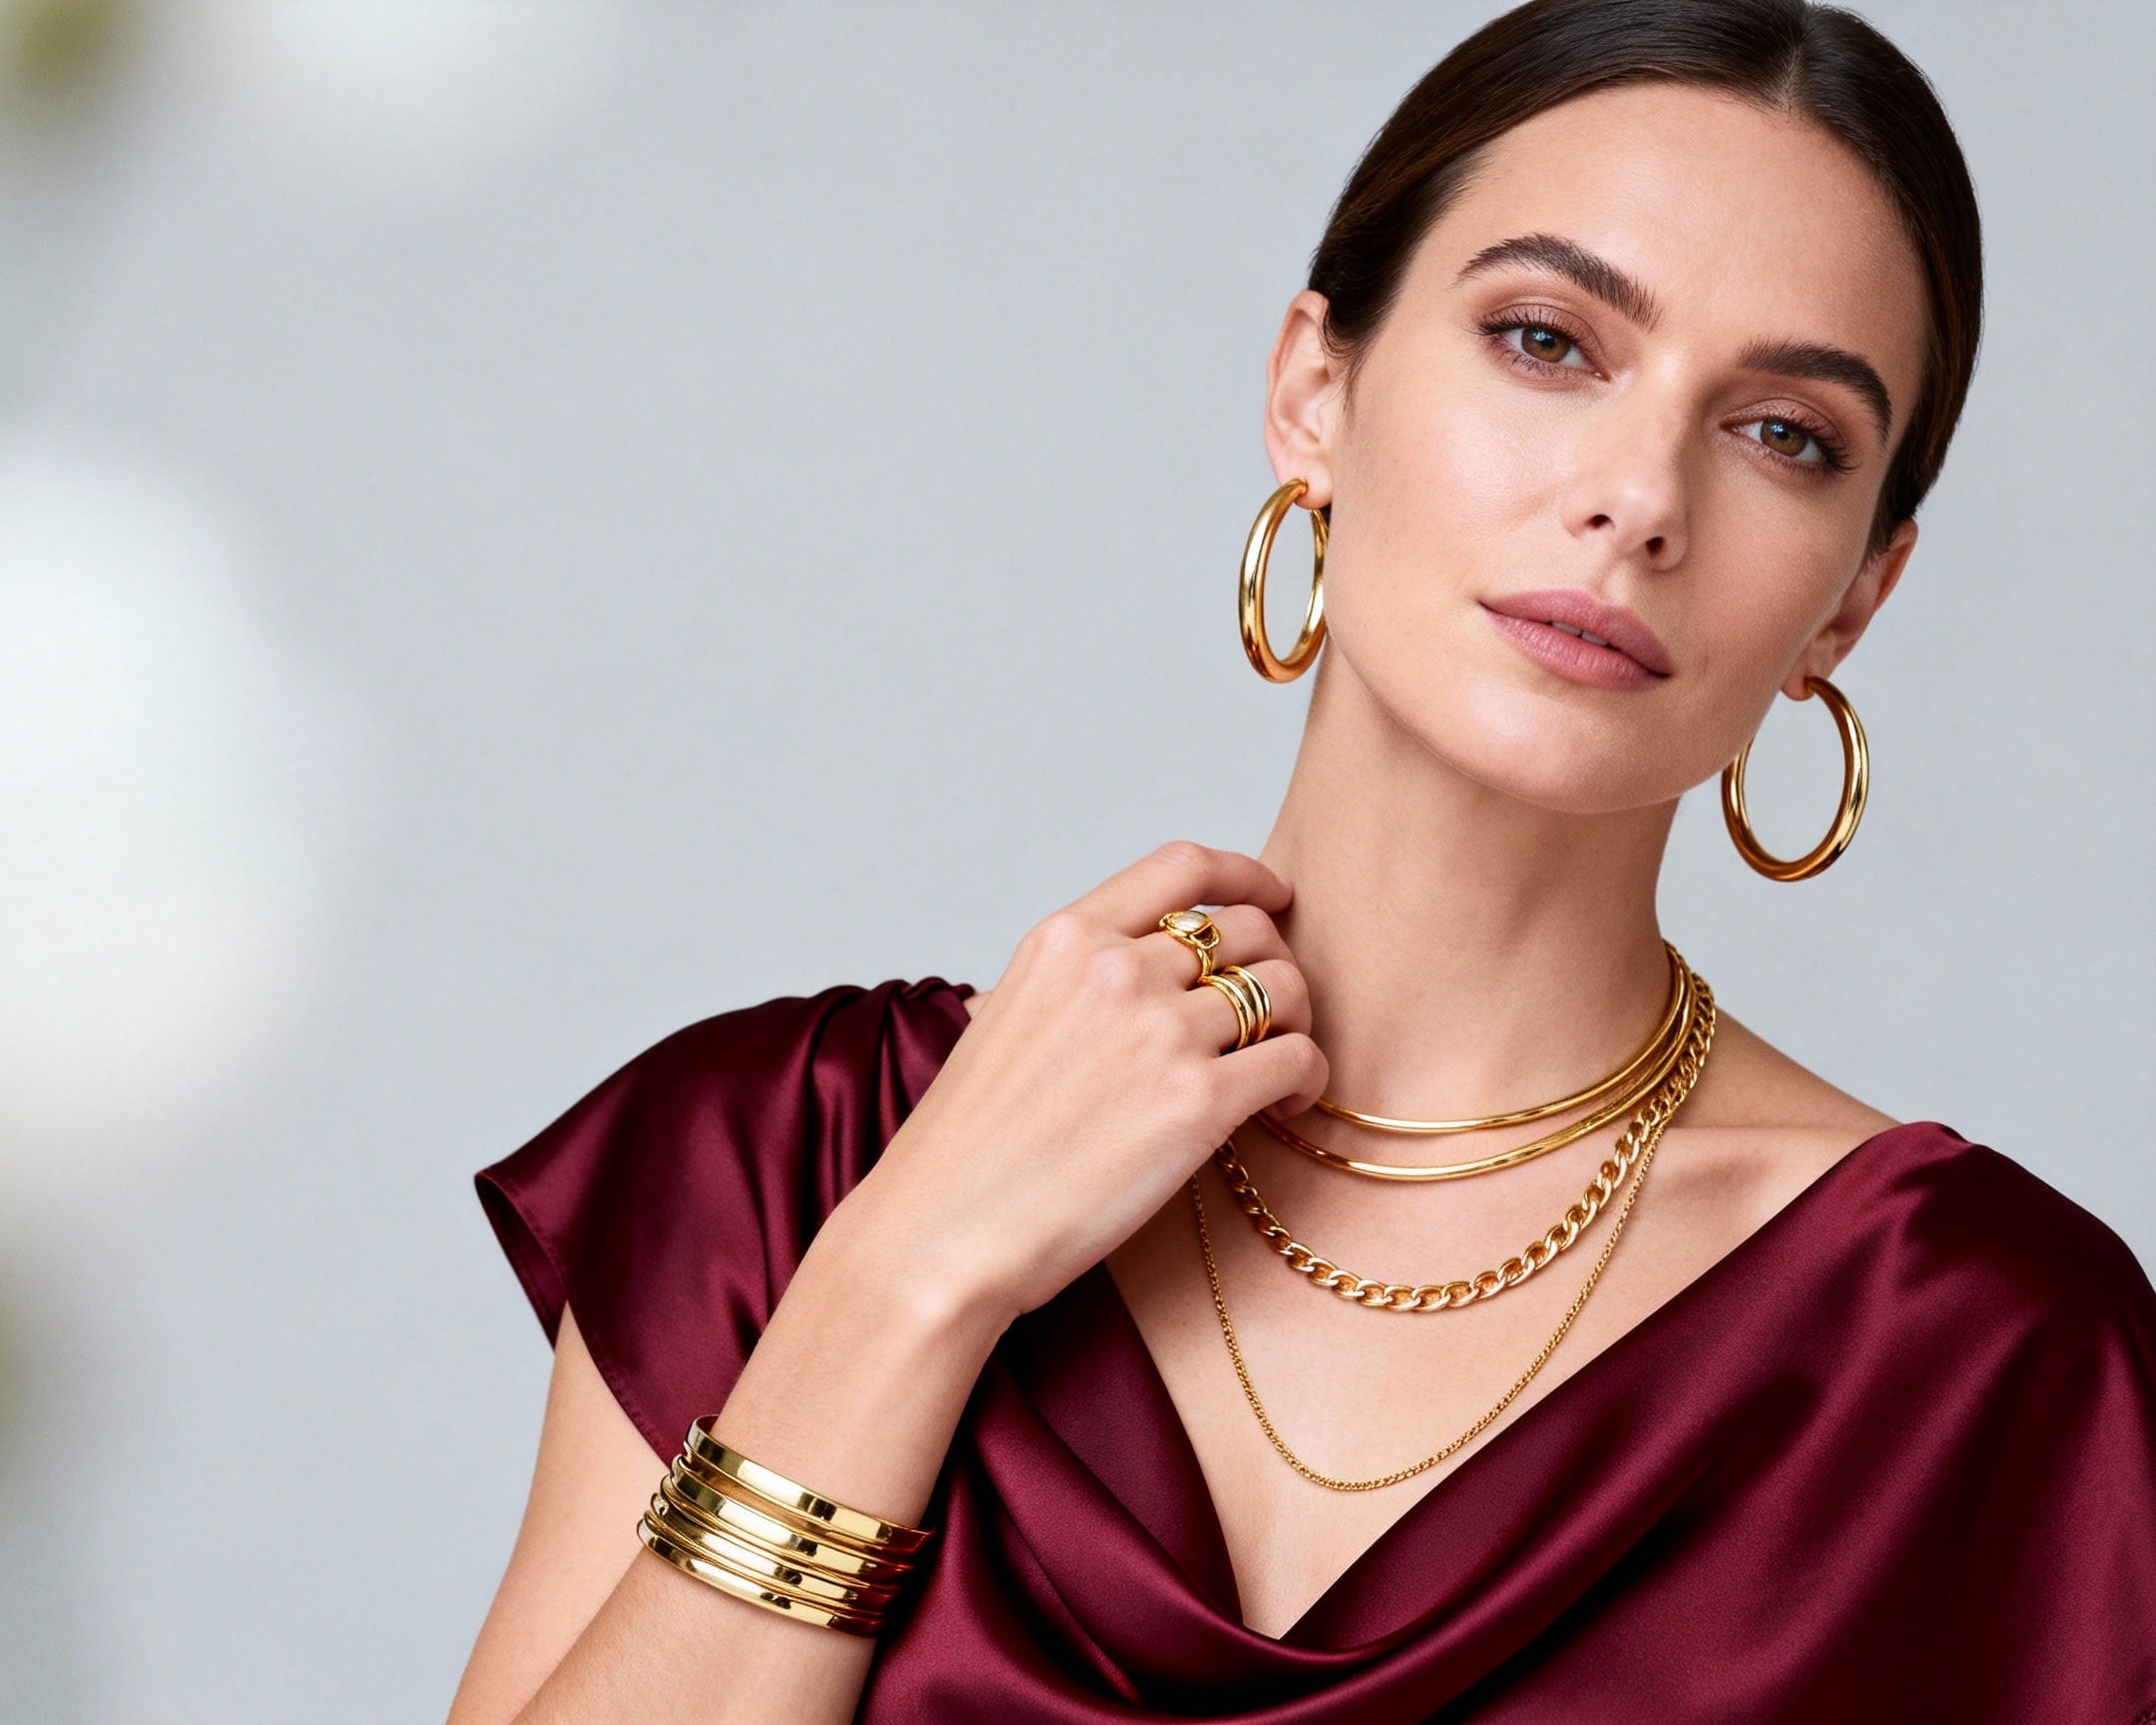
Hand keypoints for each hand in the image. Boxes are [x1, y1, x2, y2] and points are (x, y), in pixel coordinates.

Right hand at [841, 841, 1325, 1320]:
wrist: (943, 1229)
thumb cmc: (967, 1146)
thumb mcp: (1004, 1019)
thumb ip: (1072, 984)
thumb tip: (1132, 983)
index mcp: (1064, 938)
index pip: (1182, 867)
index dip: (1246, 877)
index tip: (1273, 898)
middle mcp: (1115, 968)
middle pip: (1248, 930)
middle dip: (1275, 965)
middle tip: (1272, 1012)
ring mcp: (1160, 1031)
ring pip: (1282, 989)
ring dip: (1296, 1023)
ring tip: (1278, 1064)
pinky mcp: (1198, 1101)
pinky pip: (1296, 1059)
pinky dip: (1308, 1079)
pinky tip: (1288, 1105)